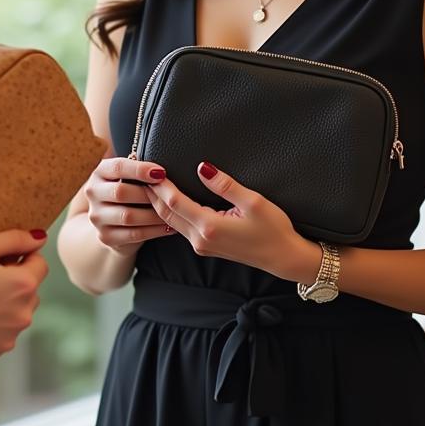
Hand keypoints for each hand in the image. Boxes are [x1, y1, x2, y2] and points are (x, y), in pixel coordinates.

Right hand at [0, 230, 48, 357]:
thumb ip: (15, 238)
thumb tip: (39, 238)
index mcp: (24, 284)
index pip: (40, 262)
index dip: (20, 256)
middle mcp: (25, 312)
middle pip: (31, 288)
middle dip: (15, 279)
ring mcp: (12, 333)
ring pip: (20, 309)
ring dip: (8, 301)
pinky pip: (6, 328)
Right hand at [83, 156, 174, 252]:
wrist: (110, 223)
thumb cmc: (128, 192)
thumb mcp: (128, 177)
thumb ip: (139, 170)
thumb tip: (162, 171)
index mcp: (99, 173)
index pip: (118, 167)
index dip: (140, 170)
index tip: (161, 173)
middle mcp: (93, 193)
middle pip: (120, 192)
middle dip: (148, 194)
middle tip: (170, 196)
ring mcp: (97, 216)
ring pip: (128, 216)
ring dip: (154, 215)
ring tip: (173, 213)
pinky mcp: (106, 236)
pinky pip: (134, 234)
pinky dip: (154, 230)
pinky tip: (168, 227)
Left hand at [146, 161, 316, 280]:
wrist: (283, 258)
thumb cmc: (274, 229)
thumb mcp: (254, 202)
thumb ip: (225, 185)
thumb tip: (202, 167)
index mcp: (210, 227)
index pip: (174, 202)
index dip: (161, 185)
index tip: (152, 167)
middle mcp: (200, 239)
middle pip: (165, 213)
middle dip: (152, 193)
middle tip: (141, 173)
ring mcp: (201, 245)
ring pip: (169, 222)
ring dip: (157, 203)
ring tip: (148, 183)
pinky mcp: (204, 247)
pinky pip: (178, 227)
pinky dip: (168, 212)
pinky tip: (165, 199)